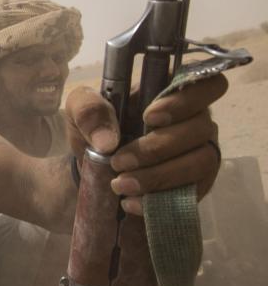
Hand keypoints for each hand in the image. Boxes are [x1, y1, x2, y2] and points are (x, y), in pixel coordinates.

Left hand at [65, 74, 225, 214]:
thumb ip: (88, 109)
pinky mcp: (198, 184)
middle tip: (118, 161)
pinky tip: (131, 202)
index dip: (185, 100)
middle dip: (157, 148)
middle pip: (200, 128)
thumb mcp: (78, 110)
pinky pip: (195, 192)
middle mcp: (195, 120)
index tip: (150, 117)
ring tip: (120, 184)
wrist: (93, 169)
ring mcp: (201, 152)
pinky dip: (161, 199)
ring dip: (159, 176)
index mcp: (171, 93)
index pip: (206, 84)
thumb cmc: (95, 130)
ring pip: (201, 161)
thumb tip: (108, 141)